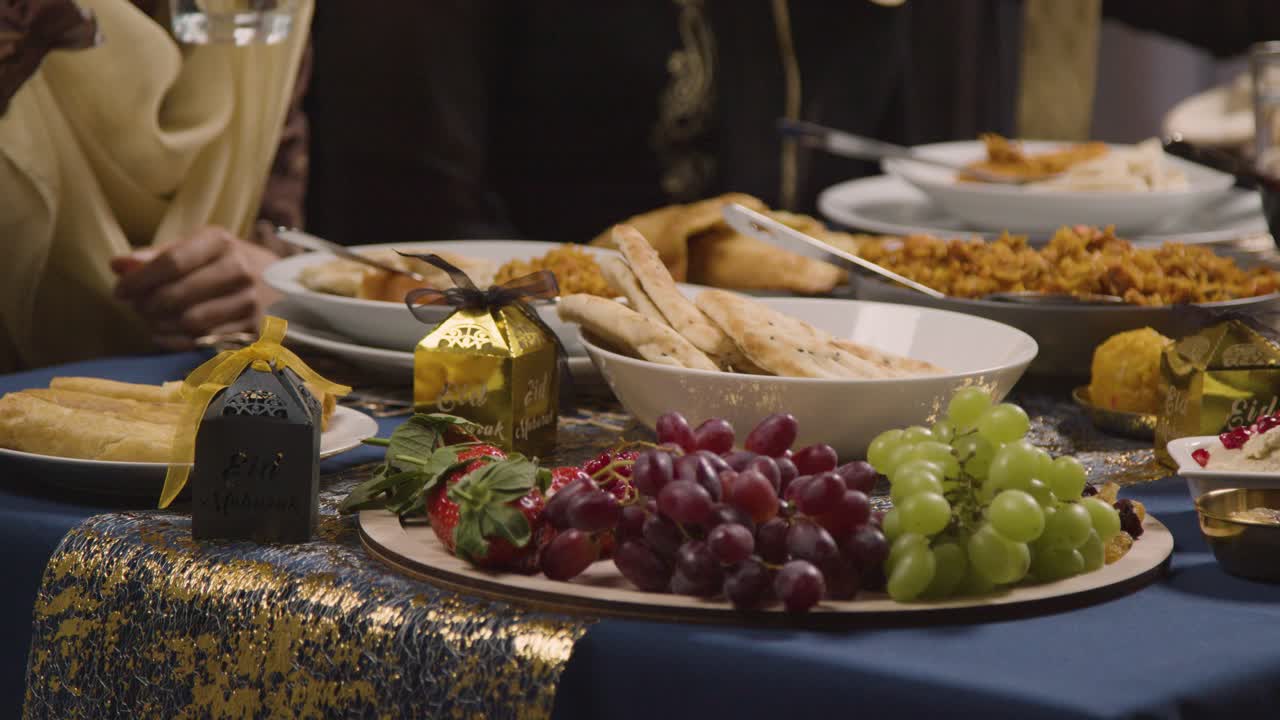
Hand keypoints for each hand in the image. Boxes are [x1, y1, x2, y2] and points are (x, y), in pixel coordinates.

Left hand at [111, 226, 281, 349]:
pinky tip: (167, 333)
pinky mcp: (252, 328)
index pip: (171, 261)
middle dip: (147, 305)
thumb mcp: (191, 250)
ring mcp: (249, 300)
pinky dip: (176, 341)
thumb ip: (154, 257)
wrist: (272, 283)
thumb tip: (118, 265)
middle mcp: (239, 269)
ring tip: (152, 320)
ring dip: (161, 325)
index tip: (119, 291)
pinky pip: (203, 341)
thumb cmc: (217, 264)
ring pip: (189, 321)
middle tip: (137, 308)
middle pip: (177, 294)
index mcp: (220, 241)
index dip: (139, 280)